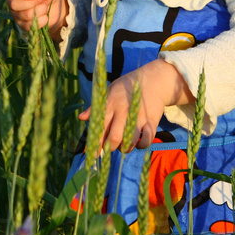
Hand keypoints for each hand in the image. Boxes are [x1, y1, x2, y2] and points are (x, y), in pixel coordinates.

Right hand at [6, 0, 67, 41]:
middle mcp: (12, 1)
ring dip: (40, 10)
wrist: (55, 5)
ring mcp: (16, 15)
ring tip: (44, 5)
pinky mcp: (23, 25)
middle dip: (32, 3)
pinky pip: (30, 25)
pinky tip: (45, 14)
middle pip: (14, 5)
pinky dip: (42, 19)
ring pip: (25, 15)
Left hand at [79, 59, 194, 152]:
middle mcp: (124, 111)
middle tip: (108, 150)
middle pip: (114, 137)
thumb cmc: (126, 87)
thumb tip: (81, 117)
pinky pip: (146, 140)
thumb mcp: (109, 91)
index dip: (95, 142)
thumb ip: (95, 106)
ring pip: (130, 141)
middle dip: (109, 148)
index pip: (100, 126)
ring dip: (125, 148)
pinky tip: (138, 143)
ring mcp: (138, 117)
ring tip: (122, 146)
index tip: (93, 154)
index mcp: (111, 103)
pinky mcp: (151, 121)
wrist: (153, 80)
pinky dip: (142, 145)